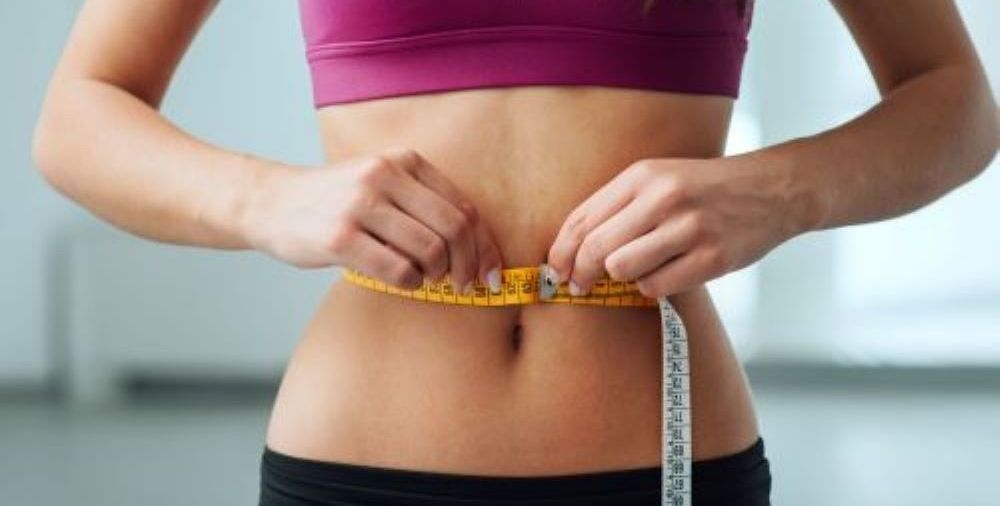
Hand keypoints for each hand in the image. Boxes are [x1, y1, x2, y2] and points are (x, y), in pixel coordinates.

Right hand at [243, 146, 503, 292]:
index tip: (492, 273)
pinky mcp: (341, 236)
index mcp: (403, 161)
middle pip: (454, 229)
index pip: (464, 207)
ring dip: (436, 275)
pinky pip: (399, 270)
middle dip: (468, 265)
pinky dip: (410, 282)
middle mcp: (384, 176)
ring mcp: (361, 204)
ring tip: (424, 277)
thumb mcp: (382, 186)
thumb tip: (479, 250)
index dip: (486, 246)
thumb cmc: (336, 203)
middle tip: (464, 285)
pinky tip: (403, 280)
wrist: (272, 203)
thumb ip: (425, 206)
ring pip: (430, 251)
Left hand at [545, 156, 804, 297]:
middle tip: (578, 285)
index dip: (561, 251)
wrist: (773, 189)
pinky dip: (652, 287)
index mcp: (642, 175)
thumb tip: (571, 250)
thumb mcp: (659, 179)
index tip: (554, 270)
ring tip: (634, 271)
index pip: (583, 219)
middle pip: (596, 248)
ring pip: (622, 269)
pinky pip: (656, 286)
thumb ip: (618, 207)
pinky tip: (666, 274)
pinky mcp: (711, 258)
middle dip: (579, 273)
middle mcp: (664, 198)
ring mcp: (689, 228)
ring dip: (620, 278)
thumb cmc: (705, 189)